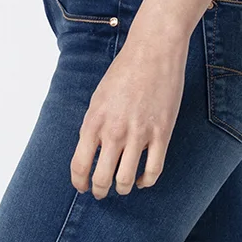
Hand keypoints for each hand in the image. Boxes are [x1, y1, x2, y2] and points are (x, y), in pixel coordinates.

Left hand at [70, 29, 188, 198]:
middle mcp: (114, 130)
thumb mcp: (99, 97)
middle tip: (102, 191)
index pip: (79, 166)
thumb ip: (93, 125)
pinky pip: (153, 171)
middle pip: (102, 179)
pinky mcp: (162, 132)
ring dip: (122, 188)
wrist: (153, 50)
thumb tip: (90, 151)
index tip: (83, 187)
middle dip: (100, 190)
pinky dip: (146, 181)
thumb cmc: (124, 70)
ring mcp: (139, 133)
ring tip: (122, 186)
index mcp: (94, 120)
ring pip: (126, 180)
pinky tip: (142, 179)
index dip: (79, 183)